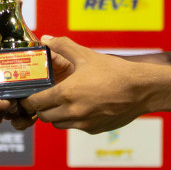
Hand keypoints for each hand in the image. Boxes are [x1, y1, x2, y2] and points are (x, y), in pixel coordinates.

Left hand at [18, 36, 153, 132]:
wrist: (140, 89)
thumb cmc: (113, 71)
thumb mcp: (86, 55)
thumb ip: (63, 46)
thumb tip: (46, 39)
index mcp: (67, 93)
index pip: (36, 103)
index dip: (30, 100)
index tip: (29, 95)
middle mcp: (72, 111)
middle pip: (44, 116)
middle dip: (42, 108)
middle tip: (45, 97)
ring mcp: (83, 123)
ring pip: (58, 124)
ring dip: (56, 115)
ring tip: (64, 101)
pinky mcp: (94, 129)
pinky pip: (75, 127)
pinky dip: (73, 119)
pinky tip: (82, 106)